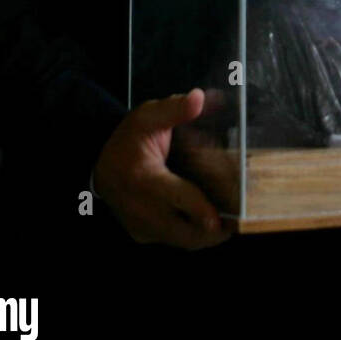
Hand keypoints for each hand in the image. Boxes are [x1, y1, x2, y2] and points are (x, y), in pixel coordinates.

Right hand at [93, 88, 231, 249]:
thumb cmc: (129, 140)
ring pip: (183, 241)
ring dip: (207, 235)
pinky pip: (173, 240)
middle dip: (214, 231)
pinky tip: (208, 219)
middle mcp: (140, 210)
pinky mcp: (142, 235)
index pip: (178, 200)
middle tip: (238, 220)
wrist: (101, 166)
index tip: (227, 218)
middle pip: (185, 233)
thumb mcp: (148, 117)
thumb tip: (199, 98)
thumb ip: (174, 109)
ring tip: (230, 221)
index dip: (203, 211)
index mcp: (143, 178)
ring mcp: (140, 227)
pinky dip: (193, 233)